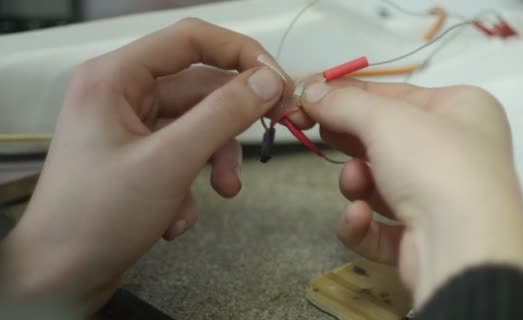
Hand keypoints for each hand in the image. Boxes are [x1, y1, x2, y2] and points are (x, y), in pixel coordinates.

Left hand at [3, 18, 305, 310]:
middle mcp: (123, 95)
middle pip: (202, 87)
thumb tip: (267, 80)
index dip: (240, 53)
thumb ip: (224, 114)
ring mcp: (132, 128)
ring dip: (216, 160)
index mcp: (117, 78)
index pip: (191, 39)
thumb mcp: (170, 161)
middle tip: (268, 135)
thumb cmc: (95, 218)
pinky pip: (185, 154)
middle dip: (231, 125)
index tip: (275, 81)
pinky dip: (192, 184)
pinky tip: (176, 216)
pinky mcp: (141, 157)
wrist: (60, 278)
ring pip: (199, 125)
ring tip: (223, 192)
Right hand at [300, 80, 522, 306]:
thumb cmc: (434, 164)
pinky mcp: (424, 239)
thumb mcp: (385, 119)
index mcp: (462, 109)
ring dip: (357, 182)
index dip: (350, 94)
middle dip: (350, 140)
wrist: (464, 247)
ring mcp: (441, 199)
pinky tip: (358, 218)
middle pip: (385, 138)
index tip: (311, 96)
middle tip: (319, 132)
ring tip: (355, 183)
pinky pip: (381, 226)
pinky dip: (362, 223)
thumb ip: (344, 103)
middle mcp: (456, 152)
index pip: (395, 94)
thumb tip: (310, 90)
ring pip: (380, 183)